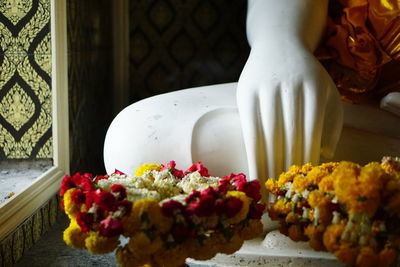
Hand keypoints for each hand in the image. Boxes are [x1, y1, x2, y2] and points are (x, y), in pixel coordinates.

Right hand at [237, 45, 342, 182]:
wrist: (277, 44)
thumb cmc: (305, 75)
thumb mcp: (325, 91)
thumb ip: (331, 122)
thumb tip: (324, 156)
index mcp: (313, 89)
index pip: (310, 132)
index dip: (306, 159)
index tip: (304, 182)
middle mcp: (288, 88)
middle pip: (289, 137)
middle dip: (287, 167)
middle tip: (286, 193)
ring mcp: (264, 90)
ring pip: (268, 136)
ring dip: (269, 166)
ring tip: (270, 189)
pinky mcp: (245, 94)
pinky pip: (249, 131)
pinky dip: (252, 155)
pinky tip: (254, 172)